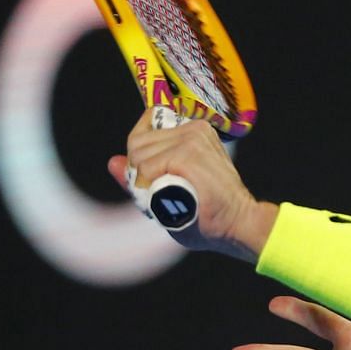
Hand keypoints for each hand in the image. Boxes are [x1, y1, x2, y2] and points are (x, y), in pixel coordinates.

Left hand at [108, 107, 276, 257]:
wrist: (238, 223)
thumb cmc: (207, 212)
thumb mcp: (170, 189)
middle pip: (136, 142)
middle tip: (162, 191)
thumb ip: (141, 174)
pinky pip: (147, 167)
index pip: (146, 126)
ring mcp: (191, 139)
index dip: (139, 153)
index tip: (154, 176)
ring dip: (145, 181)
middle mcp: (193, 128)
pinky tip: (168, 195)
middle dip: (139, 171)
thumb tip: (112, 162)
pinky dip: (150, 186)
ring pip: (138, 155)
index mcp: (193, 131)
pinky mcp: (188, 154)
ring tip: (169, 195)